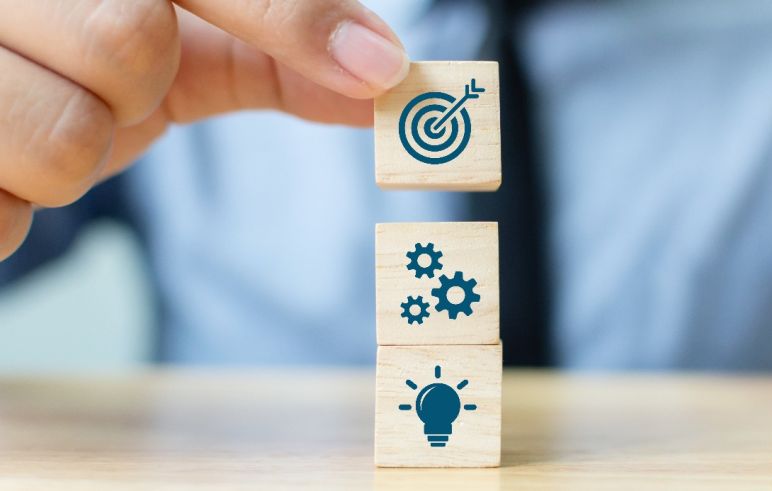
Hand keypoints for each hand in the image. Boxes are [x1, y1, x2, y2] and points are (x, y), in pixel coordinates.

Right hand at [0, 0, 409, 258]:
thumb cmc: (82, 59)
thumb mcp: (183, 42)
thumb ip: (278, 45)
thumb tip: (386, 79)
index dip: (294, 18)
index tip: (376, 70)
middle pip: (128, 42)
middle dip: (131, 90)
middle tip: (96, 85)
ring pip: (66, 136)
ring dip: (72, 153)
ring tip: (37, 120)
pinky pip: (0, 208)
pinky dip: (12, 204)